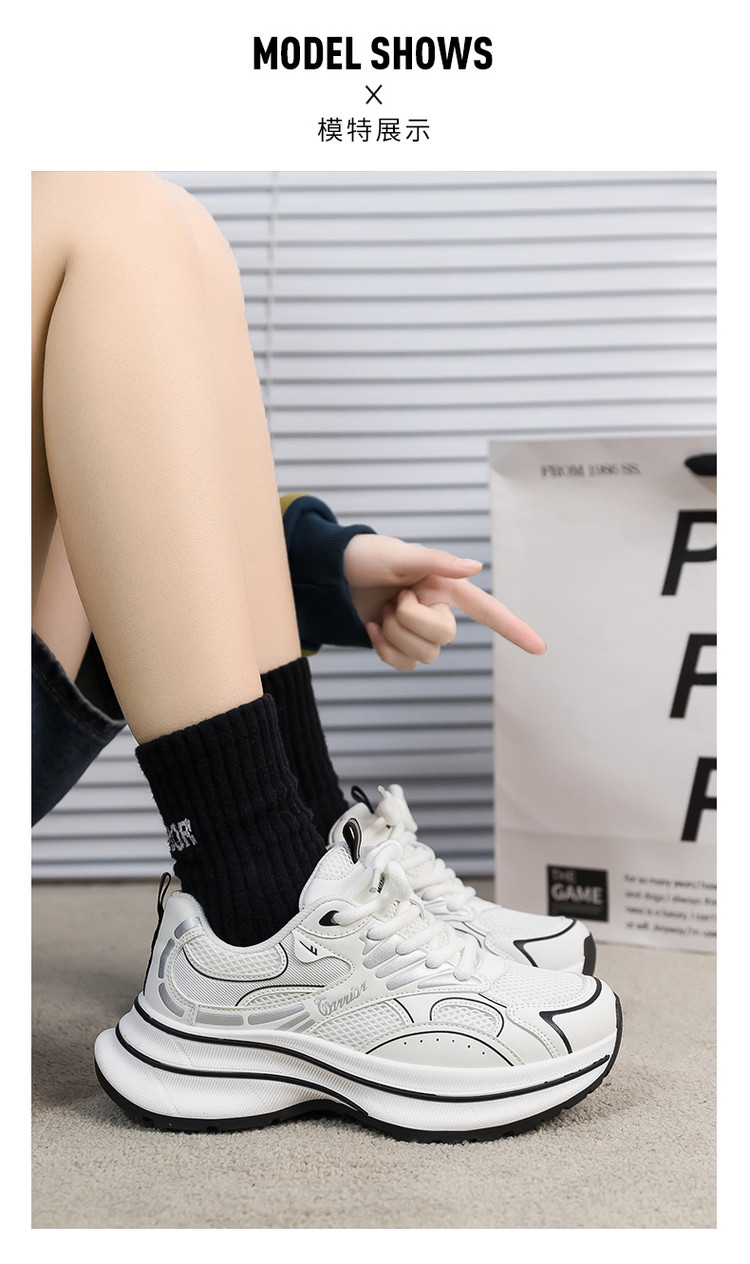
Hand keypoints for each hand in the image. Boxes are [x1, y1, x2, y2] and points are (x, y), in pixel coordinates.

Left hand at [343, 533, 545, 670]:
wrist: (328, 574)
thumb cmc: (363, 556)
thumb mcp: (398, 554)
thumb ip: (437, 563)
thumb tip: (475, 567)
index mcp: (445, 586)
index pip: (487, 609)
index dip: (514, 628)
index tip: (540, 648)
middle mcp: (437, 609)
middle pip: (445, 638)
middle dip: (413, 621)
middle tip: (394, 598)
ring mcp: (417, 631)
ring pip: (424, 656)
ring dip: (395, 634)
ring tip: (381, 610)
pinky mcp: (398, 646)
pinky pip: (404, 665)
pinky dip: (384, 650)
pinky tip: (371, 628)